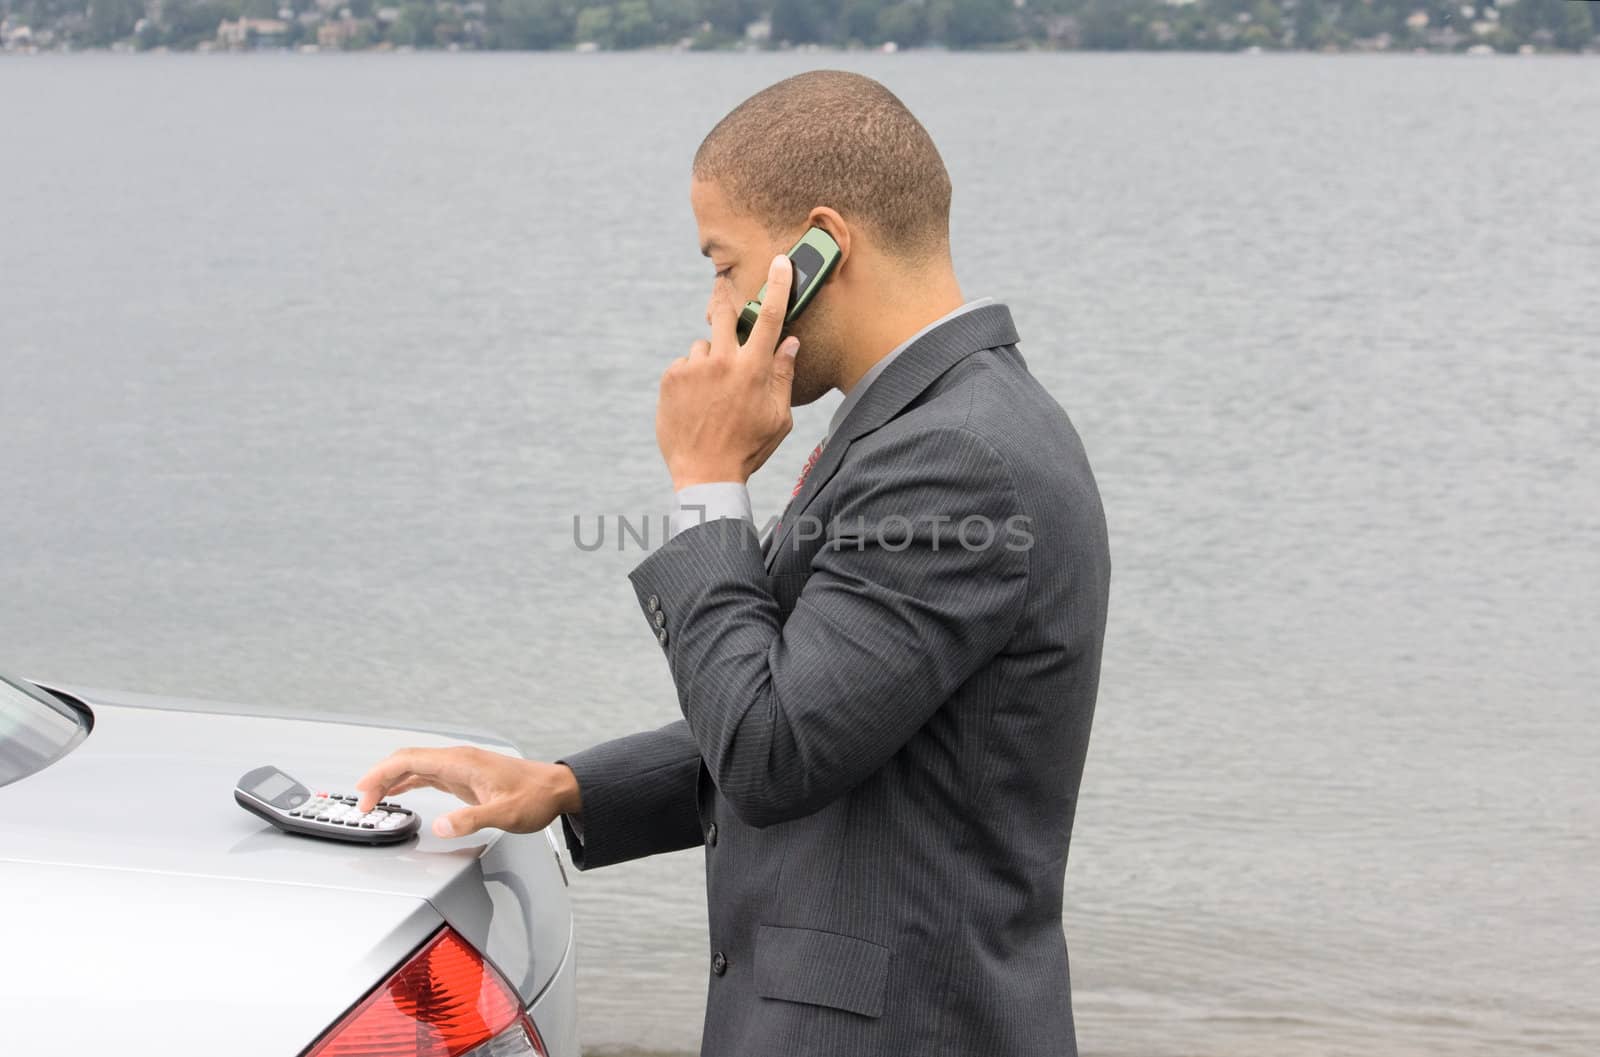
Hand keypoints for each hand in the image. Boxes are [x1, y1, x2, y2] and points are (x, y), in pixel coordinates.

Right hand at [354, 746, 581, 838]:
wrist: (556, 789)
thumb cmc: (535, 797)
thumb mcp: (505, 814)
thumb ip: (471, 820)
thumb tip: (441, 827)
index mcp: (461, 762)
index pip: (409, 760)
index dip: (381, 775)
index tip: (364, 794)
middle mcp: (457, 760)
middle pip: (406, 761)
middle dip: (379, 778)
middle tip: (362, 803)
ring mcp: (460, 767)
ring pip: (415, 767)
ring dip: (391, 781)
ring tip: (373, 801)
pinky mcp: (464, 777)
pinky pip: (427, 775)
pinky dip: (408, 783)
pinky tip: (399, 794)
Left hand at [657, 253, 800, 489]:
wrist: (705, 474)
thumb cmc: (748, 448)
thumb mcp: (778, 417)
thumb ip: (783, 375)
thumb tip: (789, 342)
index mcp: (754, 370)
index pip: (770, 318)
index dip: (778, 286)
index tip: (781, 263)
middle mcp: (722, 362)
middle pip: (726, 313)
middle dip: (728, 309)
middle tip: (729, 319)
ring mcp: (694, 368)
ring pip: (704, 344)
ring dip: (710, 359)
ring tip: (712, 394)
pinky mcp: (671, 378)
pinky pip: (685, 363)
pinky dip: (691, 376)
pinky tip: (696, 403)